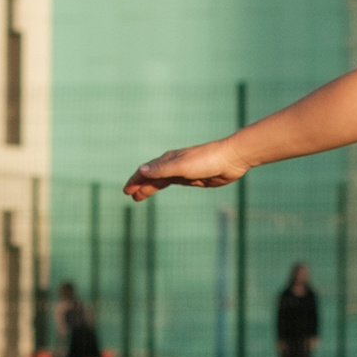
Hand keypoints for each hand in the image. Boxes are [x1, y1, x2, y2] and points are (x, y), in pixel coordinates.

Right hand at [123, 140, 245, 199]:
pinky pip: (173, 181)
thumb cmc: (206, 160)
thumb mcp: (181, 167)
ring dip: (150, 187)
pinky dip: (163, 185)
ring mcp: (182, 171)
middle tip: (130, 196)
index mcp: (168, 160)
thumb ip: (161, 169)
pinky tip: (162, 187)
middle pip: (152, 176)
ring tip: (140, 196)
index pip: (146, 171)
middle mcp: (173, 164)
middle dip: (140, 185)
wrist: (230, 159)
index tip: (126, 190)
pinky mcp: (193, 177)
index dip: (135, 180)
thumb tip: (141, 170)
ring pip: (162, 180)